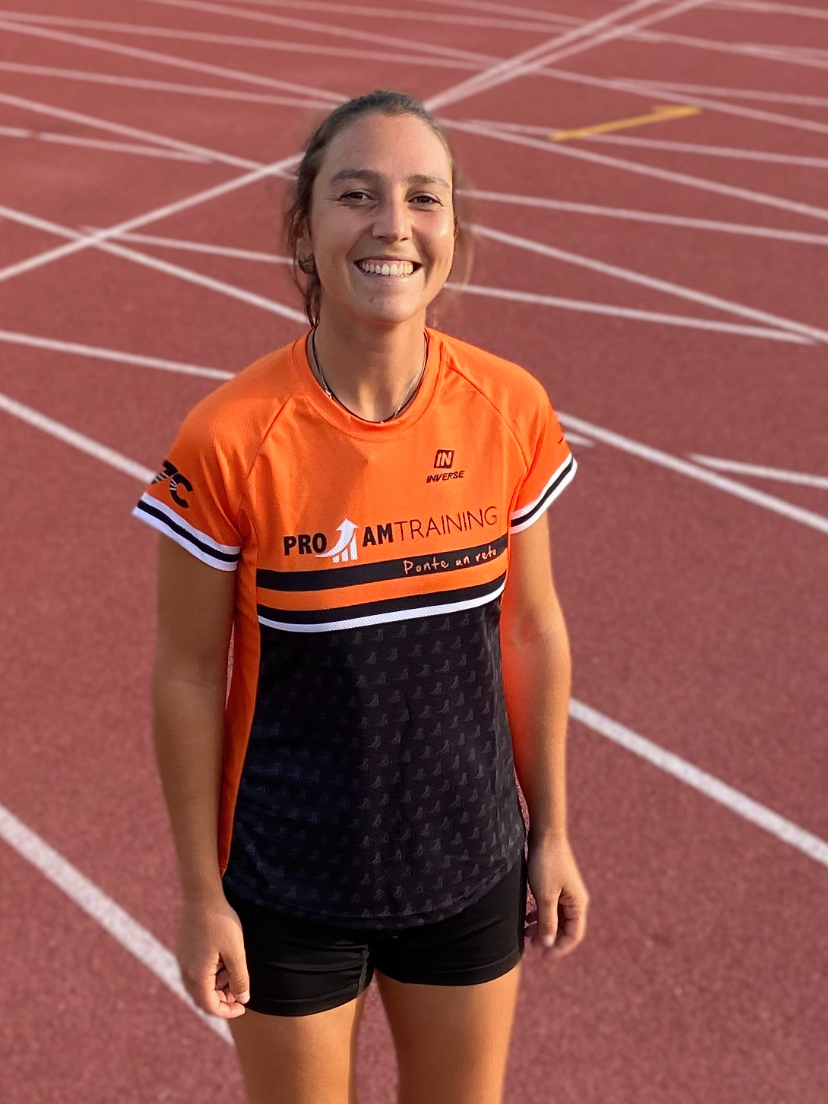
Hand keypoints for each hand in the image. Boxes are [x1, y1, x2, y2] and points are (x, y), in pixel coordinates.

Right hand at [176, 894, 250, 1017]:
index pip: (209, 1006)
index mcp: (197, 976)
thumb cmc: (221, 922)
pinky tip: (224, 958)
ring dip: (217, 985)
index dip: (227, 1011)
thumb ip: (240, 978)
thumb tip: (242, 1000)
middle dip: (222, 999)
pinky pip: (196, 970)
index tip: (243, 1007)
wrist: (201, 894)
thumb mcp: (236, 952)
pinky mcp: (184, 949)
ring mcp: (183, 959)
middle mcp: (186, 971)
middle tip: (240, 990)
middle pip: (202, 997)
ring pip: (199, 984)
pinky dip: (211, 973)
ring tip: (234, 970)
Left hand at [524, 836, 588, 959]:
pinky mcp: (555, 885)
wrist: (545, 834)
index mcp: (578, 904)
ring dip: (543, 928)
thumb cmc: (546, 864)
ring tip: (526, 935)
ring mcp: (565, 892)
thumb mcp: (545, 895)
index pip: (574, 935)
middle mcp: (575, 900)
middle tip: (531, 947)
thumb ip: (547, 921)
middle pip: (565, 929)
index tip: (542, 956)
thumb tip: (548, 944)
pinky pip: (550, 907)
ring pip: (556, 918)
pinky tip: (527, 919)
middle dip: (549, 939)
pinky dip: (540, 915)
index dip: (559, 948)